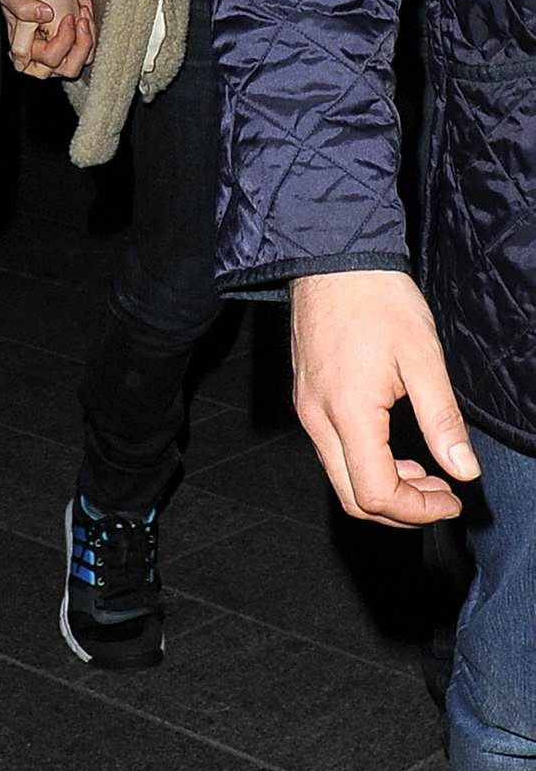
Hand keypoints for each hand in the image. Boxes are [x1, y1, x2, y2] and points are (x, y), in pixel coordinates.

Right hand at [0, 0, 95, 81]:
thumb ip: (21, 9)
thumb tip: (41, 19)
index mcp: (22, 45)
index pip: (45, 63)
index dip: (59, 44)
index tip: (60, 16)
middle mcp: (40, 49)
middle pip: (66, 69)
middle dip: (79, 45)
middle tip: (78, 18)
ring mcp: (58, 44)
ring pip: (82, 61)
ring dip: (88, 38)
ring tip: (83, 12)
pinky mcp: (72, 36)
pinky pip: (89, 46)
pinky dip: (92, 28)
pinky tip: (83, 5)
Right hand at [290, 269, 479, 526]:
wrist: (332, 259)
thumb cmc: (377, 299)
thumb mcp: (424, 358)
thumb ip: (442, 421)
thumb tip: (464, 470)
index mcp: (349, 412)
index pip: (376, 493)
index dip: (418, 510)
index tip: (451, 500)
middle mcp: (318, 418)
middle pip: (353, 498)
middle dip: (401, 510)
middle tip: (442, 496)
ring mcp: (307, 410)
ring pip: (340, 478)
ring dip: (384, 489)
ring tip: (425, 474)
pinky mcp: (306, 399)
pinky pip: (332, 452)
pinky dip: (366, 465)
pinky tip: (396, 450)